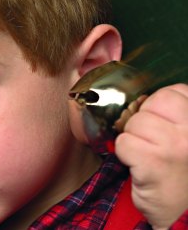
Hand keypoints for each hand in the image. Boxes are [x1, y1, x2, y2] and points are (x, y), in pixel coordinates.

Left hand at [115, 83, 187, 228]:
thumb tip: (147, 99)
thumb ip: (175, 115)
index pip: (172, 92)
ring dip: (133, 138)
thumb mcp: (186, 137)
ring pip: (134, 123)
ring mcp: (175, 145)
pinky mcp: (154, 162)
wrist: (183, 212)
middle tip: (151, 141)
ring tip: (146, 155)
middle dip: (144, 120)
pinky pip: (124, 142)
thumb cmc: (182, 171)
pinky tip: (140, 165)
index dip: (157, 107)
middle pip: (151, 103)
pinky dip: (125, 153)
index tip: (160, 124)